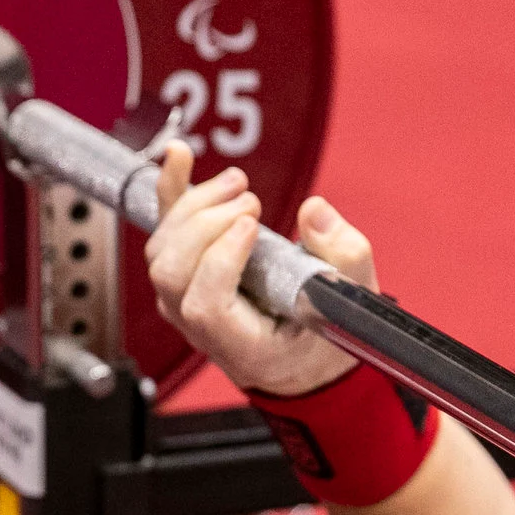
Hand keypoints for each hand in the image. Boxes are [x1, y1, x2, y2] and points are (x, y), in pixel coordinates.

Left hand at [143, 142, 375, 395]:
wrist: (302, 359)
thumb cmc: (325, 337)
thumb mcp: (352, 305)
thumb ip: (343, 258)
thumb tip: (313, 211)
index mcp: (243, 348)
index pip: (205, 306)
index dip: (220, 260)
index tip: (253, 226)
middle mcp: (203, 331)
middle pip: (172, 274)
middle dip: (206, 226)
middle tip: (251, 203)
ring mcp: (184, 306)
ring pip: (162, 251)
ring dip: (194, 206)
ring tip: (239, 184)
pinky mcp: (185, 276)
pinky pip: (162, 233)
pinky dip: (169, 191)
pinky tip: (179, 154)